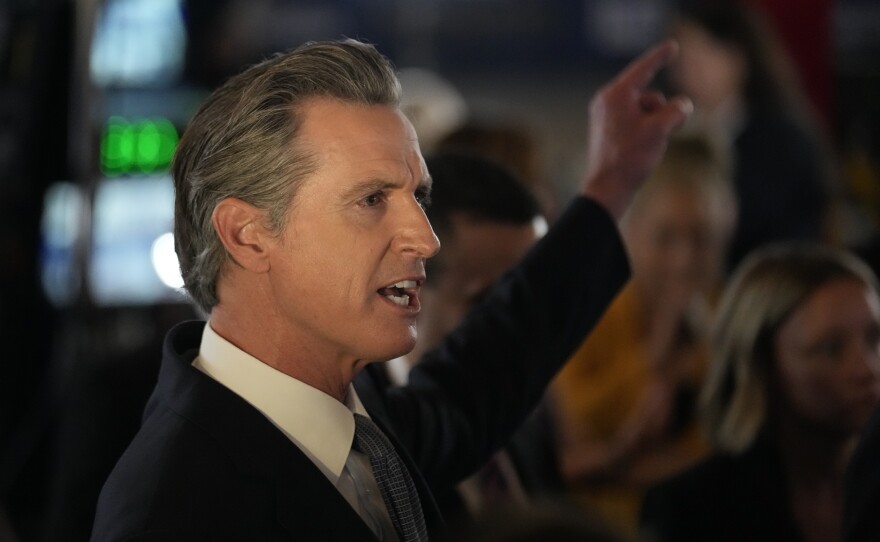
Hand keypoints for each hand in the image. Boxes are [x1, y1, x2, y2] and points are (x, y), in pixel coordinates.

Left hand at [581, 40, 692, 218]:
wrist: (607, 190)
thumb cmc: (630, 159)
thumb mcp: (660, 130)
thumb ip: (676, 110)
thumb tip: (681, 106)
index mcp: (615, 96)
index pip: (643, 69)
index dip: (660, 57)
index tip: (673, 46)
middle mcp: (607, 102)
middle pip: (649, 96)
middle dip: (661, 112)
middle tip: (655, 136)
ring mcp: (606, 118)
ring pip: (647, 112)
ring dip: (656, 125)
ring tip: (646, 147)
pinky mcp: (609, 132)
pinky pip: (638, 124)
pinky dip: (647, 133)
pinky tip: (641, 152)